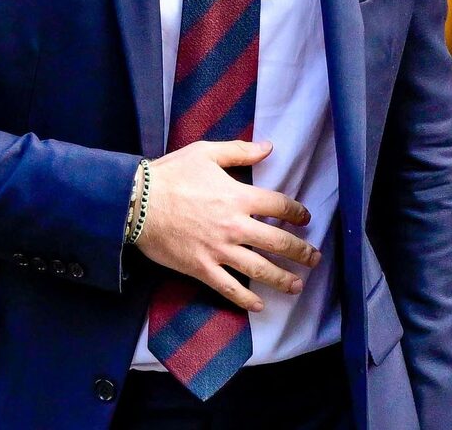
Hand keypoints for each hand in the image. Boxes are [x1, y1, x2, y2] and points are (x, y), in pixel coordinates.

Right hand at [134, 139, 320, 312]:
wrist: (137, 202)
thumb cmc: (170, 174)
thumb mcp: (205, 153)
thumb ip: (239, 151)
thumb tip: (268, 147)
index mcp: (238, 197)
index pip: (279, 206)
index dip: (297, 212)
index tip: (305, 219)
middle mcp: (234, 226)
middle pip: (278, 242)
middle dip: (301, 252)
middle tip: (314, 258)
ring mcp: (219, 250)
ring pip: (260, 269)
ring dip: (283, 279)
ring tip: (298, 285)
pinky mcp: (202, 268)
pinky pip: (229, 288)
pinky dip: (246, 300)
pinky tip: (259, 305)